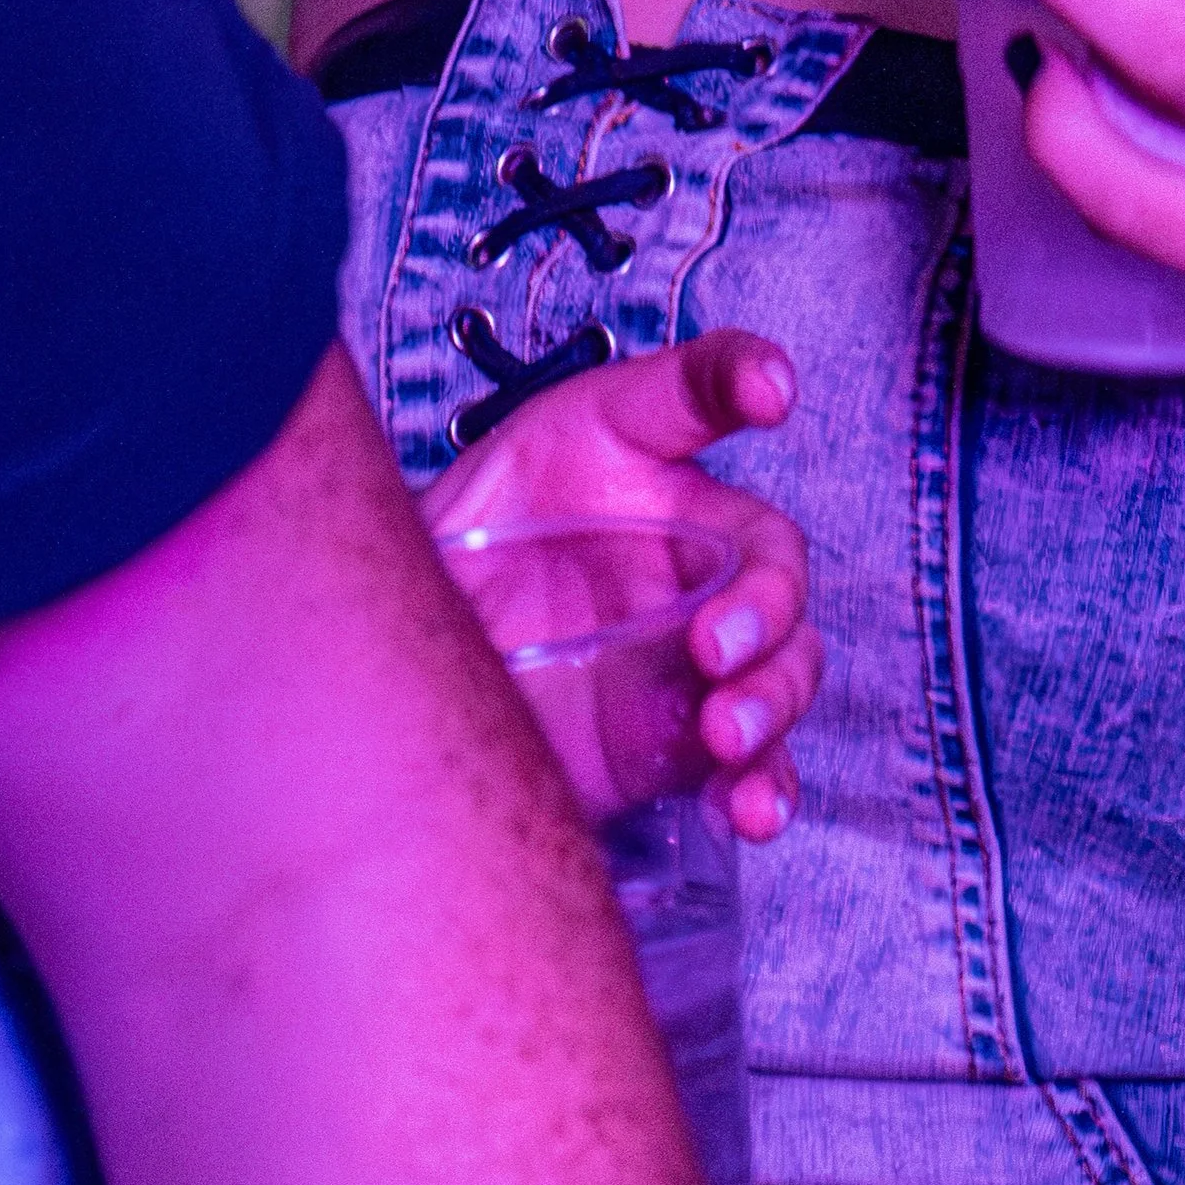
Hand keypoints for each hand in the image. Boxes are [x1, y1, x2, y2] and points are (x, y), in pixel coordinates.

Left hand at [422, 334, 819, 837]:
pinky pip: (750, 763)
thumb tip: (578, 463)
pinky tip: (751, 808)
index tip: (769, 390)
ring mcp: (690, 648)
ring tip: (728, 734)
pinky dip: (766, 786)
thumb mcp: (468, 488)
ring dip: (775, 696)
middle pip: (771, 560)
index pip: (705, 393)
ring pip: (782, 662)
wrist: (402, 686)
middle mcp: (684, 549)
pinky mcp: (678, 739)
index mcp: (640, 461)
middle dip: (767, 602)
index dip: (743, 376)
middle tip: (716, 643)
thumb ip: (523, 450)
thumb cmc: (447, 565)